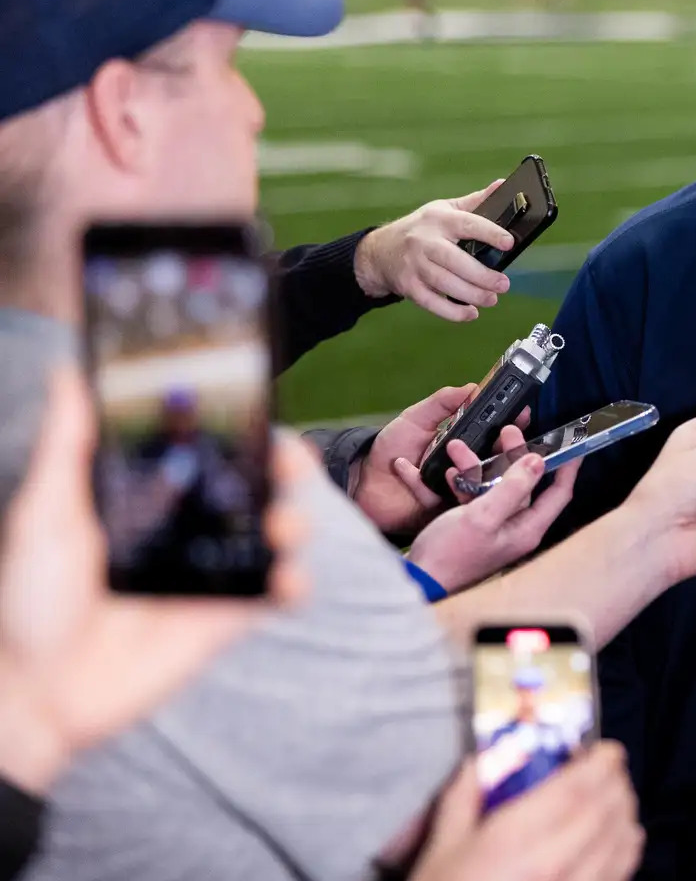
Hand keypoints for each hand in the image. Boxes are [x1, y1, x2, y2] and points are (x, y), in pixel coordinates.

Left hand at [0, 367, 307, 792]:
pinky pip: (276, 595)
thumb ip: (67, 446)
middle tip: (289, 459)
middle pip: (254, 486)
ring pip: (275, 535)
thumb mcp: (46, 515)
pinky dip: (294, 584)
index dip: (238, 427)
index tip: (258, 402)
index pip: (205, 452)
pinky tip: (284, 579)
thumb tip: (69, 374)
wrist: (38, 693)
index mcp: (148, 501)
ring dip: (294, 521)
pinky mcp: (225, 618)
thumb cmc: (30, 604)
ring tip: (281, 525)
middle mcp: (186, 532)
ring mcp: (210, 574)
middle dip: (284, 466)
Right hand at [354, 181, 514, 321]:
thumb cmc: (422, 228)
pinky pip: (431, 303)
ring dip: (471, 295)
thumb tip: (502, 185)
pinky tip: (471, 313)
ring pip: (445, 283)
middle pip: (455, 260)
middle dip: (482, 276)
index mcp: (438, 219)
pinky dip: (452, 312)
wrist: (379, 250)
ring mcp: (414, 265)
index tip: (509, 243)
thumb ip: (476, 202)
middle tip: (503, 284)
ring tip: (491, 298)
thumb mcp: (445, 210)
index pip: (467, 223)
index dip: (490, 233)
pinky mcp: (408, 286)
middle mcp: (424, 241)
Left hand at [355, 385, 532, 537]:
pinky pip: (438, 498)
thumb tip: (471, 387)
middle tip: (497, 438)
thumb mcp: (416, 419)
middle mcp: (464, 472)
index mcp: (465, 449)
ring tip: (449, 450)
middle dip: (500, 451)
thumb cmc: (390, 449)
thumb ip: (442, 402)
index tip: (521, 415)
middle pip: (495, 465)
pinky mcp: (438, 512)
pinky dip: (418, 481)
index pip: (497, 440)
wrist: (363, 481)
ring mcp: (453, 494)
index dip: (512, 430)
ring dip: (464, 467)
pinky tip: (403, 466)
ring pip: (473, 485)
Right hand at [406, 442, 578, 594]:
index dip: (567, 466)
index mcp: (527, 528)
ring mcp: (496, 527)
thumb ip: (512, 487)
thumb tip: (537, 462)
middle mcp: (516, 528)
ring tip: (460, 450)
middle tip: (508, 433)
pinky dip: (467, 482)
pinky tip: (453, 472)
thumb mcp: (483, 516)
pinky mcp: (477, 526)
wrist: (418, 580)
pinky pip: (478, 496)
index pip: (559, 493)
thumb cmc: (448, 557)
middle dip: (515, 455)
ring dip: (481, 466)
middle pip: (526, 483)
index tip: (572, 443)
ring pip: (498, 485)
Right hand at [411, 743, 643, 880]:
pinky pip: (621, 872)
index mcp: (514, 839)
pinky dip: (627, 846)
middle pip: (607, 809)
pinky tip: (617, 837)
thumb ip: (462, 798)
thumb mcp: (441, 849)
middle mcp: (553, 863)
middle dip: (615, 781)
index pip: (576, 789)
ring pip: (622, 840)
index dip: (601, 763)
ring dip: (625, 811)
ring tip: (614, 798)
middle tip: (607, 769)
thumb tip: (479, 761)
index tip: (604, 751)